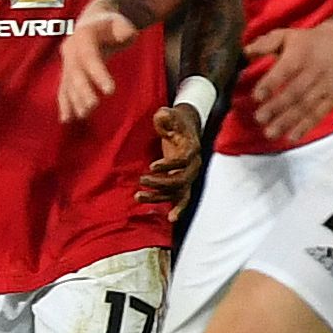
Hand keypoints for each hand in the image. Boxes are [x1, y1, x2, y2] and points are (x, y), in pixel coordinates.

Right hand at [54, 3, 141, 121]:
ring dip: (74, 100)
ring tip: (83, 115)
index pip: (90, 57)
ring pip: (68, 83)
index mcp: (83, 36)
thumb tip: (128, 35)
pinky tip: (67, 119)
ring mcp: (67, 62)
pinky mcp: (67, 72)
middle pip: (75, 73)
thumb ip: (125, 29)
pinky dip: (65, 104)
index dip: (99, 74)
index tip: (110, 91)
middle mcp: (70, 50)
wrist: (94, 21)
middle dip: (83, 91)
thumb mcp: (121, 22)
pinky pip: (64, 89)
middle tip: (92, 107)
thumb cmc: (112, 24)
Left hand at [137, 101, 205, 216]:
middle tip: (141, 180)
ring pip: (179, 192)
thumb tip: (162, 114)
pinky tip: (170, 218)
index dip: (169, 165)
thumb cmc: (176, 120)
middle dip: (161, 183)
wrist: (187, 126)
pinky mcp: (183, 180)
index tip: (151, 166)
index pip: (183, 160)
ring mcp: (189, 174)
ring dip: (159, 197)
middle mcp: (194, 165)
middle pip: (181, 180)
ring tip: (138, 197)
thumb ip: (166, 116)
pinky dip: (178, 208)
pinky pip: (182, 197)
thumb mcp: (170, 114)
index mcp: (192, 148)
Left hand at [241, 20, 332, 145]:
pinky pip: (320, 113)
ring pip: (306, 106)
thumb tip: (244, 52)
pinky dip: (306, 126)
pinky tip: (292, 137)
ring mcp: (325, 86)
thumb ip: (265, 44)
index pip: (285, 70)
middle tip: (259, 118)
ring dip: (288, 121)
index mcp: (300, 54)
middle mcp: (314, 71)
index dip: (271, 84)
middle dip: (276, 107)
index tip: (256, 96)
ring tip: (270, 133)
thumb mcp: (287, 35)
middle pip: (295, 92)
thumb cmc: (308, 42)